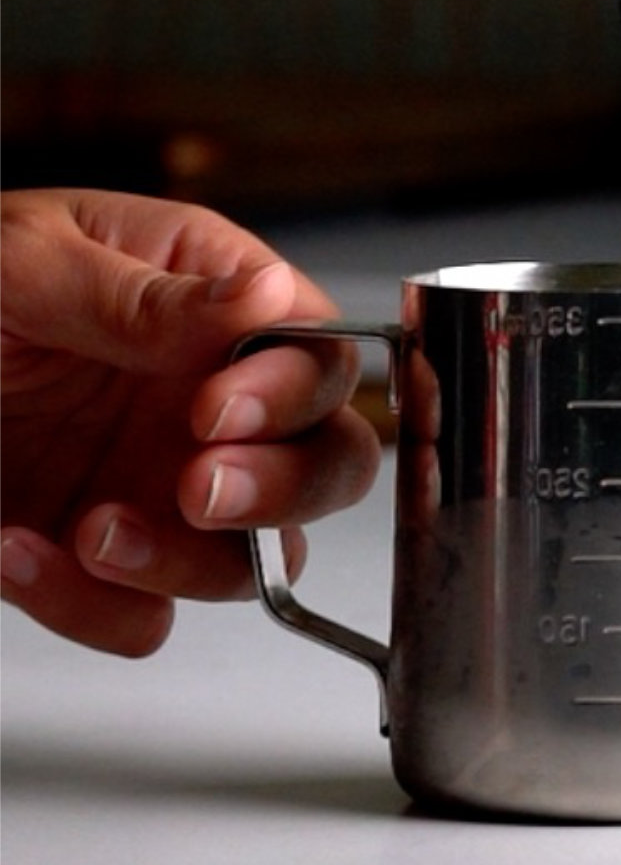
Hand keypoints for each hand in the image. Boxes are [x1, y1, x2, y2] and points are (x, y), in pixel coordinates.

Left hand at [0, 188, 380, 656]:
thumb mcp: (32, 260)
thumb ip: (148, 294)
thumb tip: (266, 293)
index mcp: (212, 300)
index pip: (317, 351)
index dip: (290, 391)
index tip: (216, 408)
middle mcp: (209, 395)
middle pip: (331, 462)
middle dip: (284, 488)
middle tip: (201, 489)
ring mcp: (165, 481)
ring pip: (257, 562)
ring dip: (189, 565)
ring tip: (94, 533)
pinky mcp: (105, 558)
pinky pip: (144, 618)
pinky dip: (94, 610)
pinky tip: (20, 551)